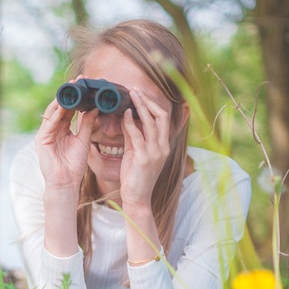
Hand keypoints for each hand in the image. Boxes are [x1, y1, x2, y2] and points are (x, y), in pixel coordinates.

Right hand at [34, 91, 97, 191]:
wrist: (66, 183)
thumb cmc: (74, 165)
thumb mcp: (84, 140)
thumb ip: (87, 125)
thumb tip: (95, 108)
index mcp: (62, 129)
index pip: (68, 110)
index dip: (76, 98)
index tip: (84, 86)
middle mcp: (52, 129)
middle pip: (60, 108)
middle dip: (68, 95)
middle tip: (77, 81)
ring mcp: (45, 134)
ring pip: (53, 113)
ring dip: (61, 101)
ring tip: (70, 88)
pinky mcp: (41, 140)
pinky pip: (49, 124)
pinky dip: (55, 115)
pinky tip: (63, 106)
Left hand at [119, 87, 171, 208]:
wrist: (137, 198)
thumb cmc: (135, 176)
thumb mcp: (135, 152)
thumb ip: (133, 135)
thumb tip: (126, 117)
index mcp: (163, 145)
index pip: (164, 118)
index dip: (153, 104)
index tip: (140, 94)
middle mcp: (163, 147)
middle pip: (161, 116)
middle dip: (148, 101)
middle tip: (135, 90)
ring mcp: (155, 153)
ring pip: (151, 123)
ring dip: (140, 107)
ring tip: (131, 96)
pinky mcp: (144, 159)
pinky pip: (138, 136)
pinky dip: (131, 124)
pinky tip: (124, 115)